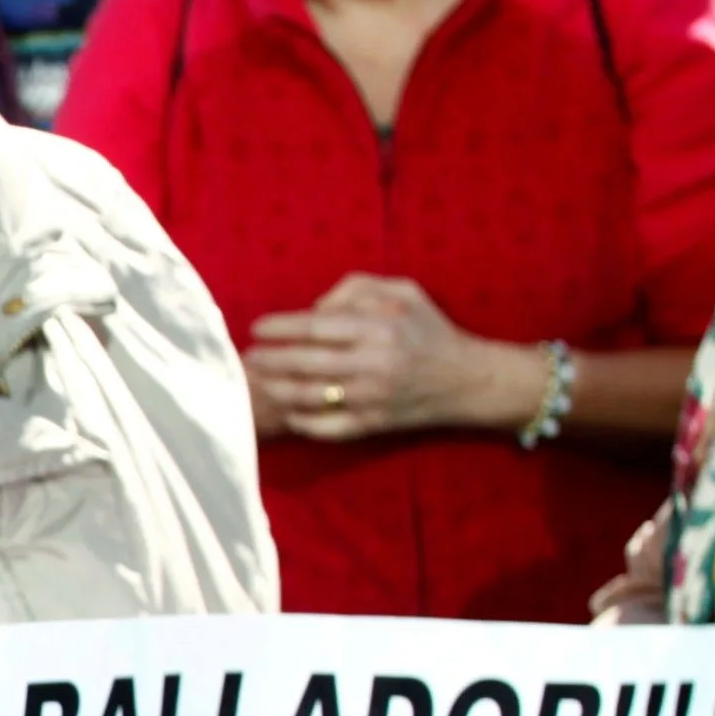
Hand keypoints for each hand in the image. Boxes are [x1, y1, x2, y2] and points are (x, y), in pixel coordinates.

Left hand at [241, 275, 518, 441]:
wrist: (466, 380)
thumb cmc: (429, 330)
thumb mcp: (403, 292)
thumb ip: (358, 288)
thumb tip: (316, 307)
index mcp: (378, 327)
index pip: (315, 327)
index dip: (280, 328)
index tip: (257, 328)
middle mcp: (373, 363)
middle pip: (305, 362)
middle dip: (270, 360)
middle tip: (248, 358)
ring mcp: (372, 397)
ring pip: (310, 396)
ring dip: (277, 390)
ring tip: (258, 382)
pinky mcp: (373, 424)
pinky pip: (328, 427)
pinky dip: (303, 421)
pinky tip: (287, 411)